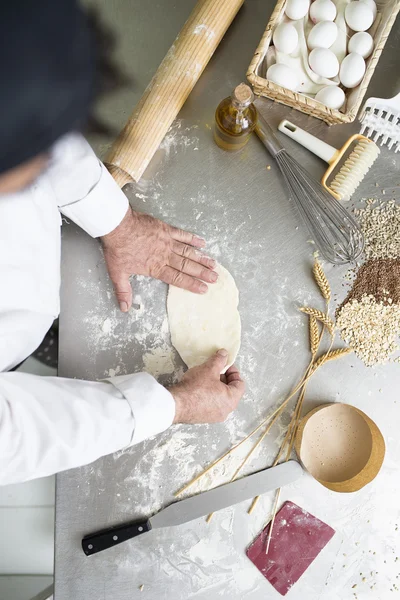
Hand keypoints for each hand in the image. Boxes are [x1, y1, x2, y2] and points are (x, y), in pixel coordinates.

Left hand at [102, 208, 217, 311]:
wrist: (117, 226)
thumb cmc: (117, 249)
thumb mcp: (118, 273)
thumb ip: (123, 291)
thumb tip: (125, 308)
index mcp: (156, 267)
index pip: (177, 279)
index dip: (191, 284)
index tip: (204, 289)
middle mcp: (165, 256)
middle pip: (187, 266)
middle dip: (202, 273)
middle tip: (215, 278)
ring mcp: (167, 241)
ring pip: (188, 252)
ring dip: (201, 258)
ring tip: (214, 264)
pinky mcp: (166, 229)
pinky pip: (182, 235)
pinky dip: (193, 239)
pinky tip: (202, 243)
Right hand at [169, 350, 244, 423]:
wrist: (176, 404)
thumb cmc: (195, 388)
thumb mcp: (209, 369)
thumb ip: (219, 360)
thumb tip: (224, 354)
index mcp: (231, 400)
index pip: (240, 383)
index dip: (233, 371)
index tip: (224, 365)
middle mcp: (226, 411)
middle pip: (230, 391)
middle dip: (223, 378)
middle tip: (214, 369)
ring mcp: (214, 416)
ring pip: (220, 398)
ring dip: (215, 386)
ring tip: (205, 377)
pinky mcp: (203, 418)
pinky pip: (211, 404)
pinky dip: (208, 395)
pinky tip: (198, 388)